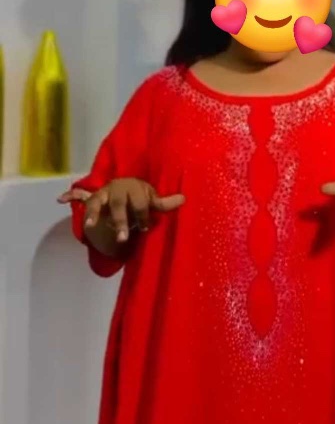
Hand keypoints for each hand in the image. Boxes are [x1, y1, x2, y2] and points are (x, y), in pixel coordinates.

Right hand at [58, 178, 184, 241]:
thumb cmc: (141, 196)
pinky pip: (79, 195)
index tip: (145, 228)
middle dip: (120, 221)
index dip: (142, 216)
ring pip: (97, 202)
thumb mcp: (152, 200)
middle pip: (118, 204)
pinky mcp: (92, 198)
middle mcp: (117, 188)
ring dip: (93, 214)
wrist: (126, 186)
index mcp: (135, 187)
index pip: (139, 203)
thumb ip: (164, 203)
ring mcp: (103, 193)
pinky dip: (69, 196)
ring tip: (90, 226)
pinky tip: (60, 199)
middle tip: (123, 238)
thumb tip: (185, 199)